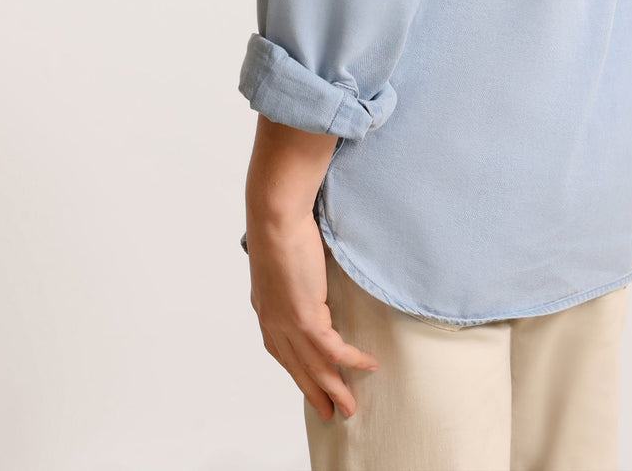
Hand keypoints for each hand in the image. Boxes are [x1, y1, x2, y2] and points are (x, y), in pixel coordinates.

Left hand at [247, 208, 379, 419]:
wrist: (276, 219)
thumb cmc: (279, 226)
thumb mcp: (280, 259)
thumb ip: (291, 276)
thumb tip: (308, 275)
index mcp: (264, 309)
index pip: (280, 351)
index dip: (297, 370)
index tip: (309, 383)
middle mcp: (272, 322)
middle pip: (297, 367)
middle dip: (314, 392)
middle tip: (330, 412)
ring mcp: (287, 324)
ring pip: (315, 366)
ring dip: (335, 389)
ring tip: (349, 407)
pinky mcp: (305, 318)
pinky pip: (332, 349)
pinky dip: (351, 360)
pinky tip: (368, 366)